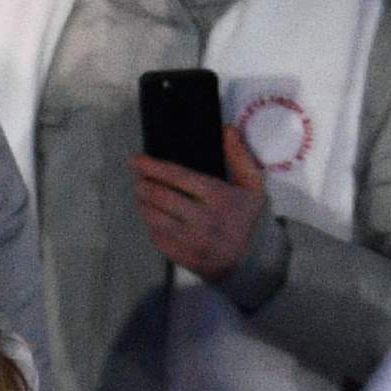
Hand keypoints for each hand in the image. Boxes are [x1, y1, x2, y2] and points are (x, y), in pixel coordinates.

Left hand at [134, 125, 266, 282]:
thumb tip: (227, 130)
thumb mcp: (253, 185)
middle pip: (160, 197)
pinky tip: (152, 216)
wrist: (255, 261)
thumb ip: (239, 156)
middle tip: (137, 177)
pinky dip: (151, 224)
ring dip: (143, 204)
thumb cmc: (252, 217)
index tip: (136, 159)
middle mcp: (203, 219)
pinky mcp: (183, 257)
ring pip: (154, 217)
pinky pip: (157, 237)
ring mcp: (191, 240)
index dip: (153, 167)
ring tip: (142, 194)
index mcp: (219, 197)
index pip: (178, 177)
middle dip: (143, 184)